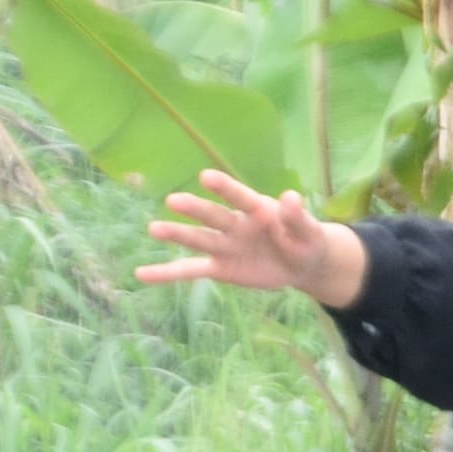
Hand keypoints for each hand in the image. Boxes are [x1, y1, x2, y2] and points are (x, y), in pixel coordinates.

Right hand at [139, 171, 364, 308]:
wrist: (301, 265)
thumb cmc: (306, 240)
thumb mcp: (311, 232)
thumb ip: (298, 217)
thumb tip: (290, 196)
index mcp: (259, 210)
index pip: (240, 196)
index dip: (225, 188)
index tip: (206, 177)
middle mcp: (235, 224)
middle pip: (213, 215)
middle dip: (195, 209)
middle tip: (173, 200)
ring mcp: (224, 245)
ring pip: (197, 239)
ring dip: (177, 234)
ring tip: (153, 229)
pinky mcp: (219, 267)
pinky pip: (190, 270)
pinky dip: (167, 273)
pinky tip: (141, 274)